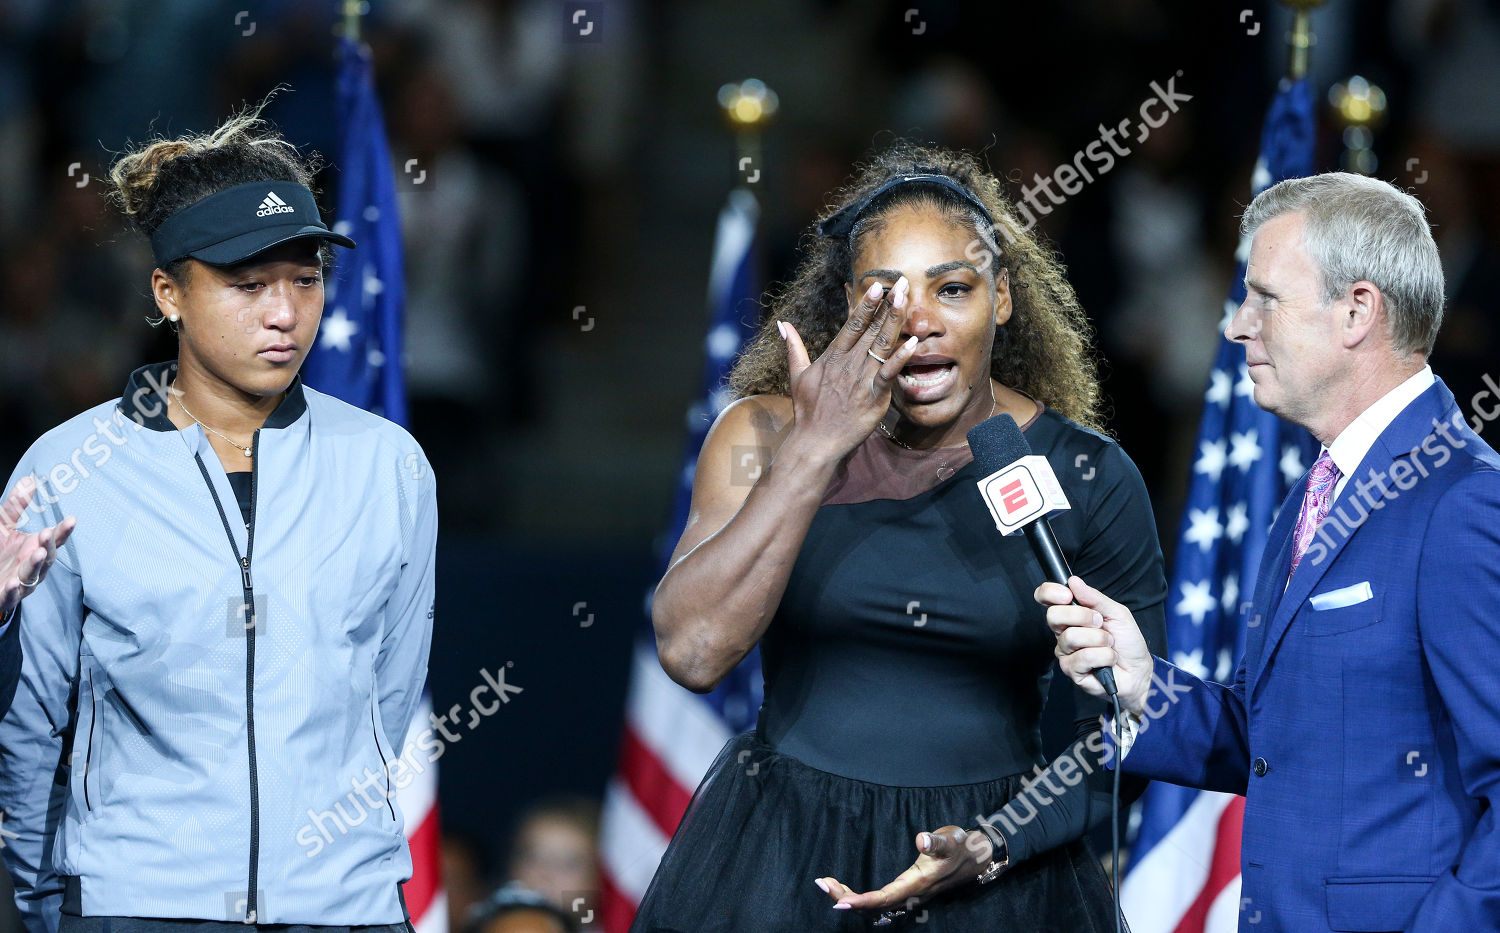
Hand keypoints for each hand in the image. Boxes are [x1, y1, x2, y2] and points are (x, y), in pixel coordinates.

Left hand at [0, 476, 76, 618]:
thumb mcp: (3, 524)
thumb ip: (16, 506)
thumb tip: (29, 480)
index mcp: (36, 548)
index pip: (54, 539)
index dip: (64, 531)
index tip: (72, 519)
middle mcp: (33, 566)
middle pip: (47, 557)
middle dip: (48, 545)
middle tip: (47, 533)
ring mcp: (21, 583)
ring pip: (33, 576)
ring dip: (36, 565)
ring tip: (37, 552)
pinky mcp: (6, 595)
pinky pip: (11, 595)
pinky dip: (13, 590)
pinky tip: (13, 583)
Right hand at [780, 276, 919, 462]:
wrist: (815, 442)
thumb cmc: (807, 410)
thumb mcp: (797, 375)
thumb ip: (794, 347)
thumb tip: (783, 325)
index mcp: (832, 357)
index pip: (852, 324)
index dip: (866, 304)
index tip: (877, 286)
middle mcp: (847, 364)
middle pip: (871, 329)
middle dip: (887, 304)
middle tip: (902, 282)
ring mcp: (861, 380)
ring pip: (881, 345)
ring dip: (894, 321)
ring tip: (906, 300)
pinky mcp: (872, 398)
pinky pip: (888, 374)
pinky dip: (900, 358)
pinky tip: (912, 343)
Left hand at [815, 825, 991, 916]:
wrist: (975, 857)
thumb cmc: (960, 846)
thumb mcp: (950, 839)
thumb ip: (936, 841)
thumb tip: (922, 839)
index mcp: (917, 884)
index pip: (884, 898)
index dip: (861, 902)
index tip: (839, 901)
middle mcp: (911, 895)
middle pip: (874, 906)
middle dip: (847, 898)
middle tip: (823, 884)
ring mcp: (908, 896)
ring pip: (875, 906)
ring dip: (851, 898)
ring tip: (828, 884)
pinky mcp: (907, 892)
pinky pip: (879, 902)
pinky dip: (860, 898)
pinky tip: (847, 890)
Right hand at [1037, 575, 1153, 714]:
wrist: (1139, 670)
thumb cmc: (1127, 642)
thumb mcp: (1117, 613)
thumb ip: (1095, 598)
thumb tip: (1074, 581)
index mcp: (1072, 614)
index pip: (1046, 598)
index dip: (1050, 593)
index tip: (1067, 594)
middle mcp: (1064, 632)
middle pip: (1053, 616)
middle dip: (1082, 616)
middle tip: (1099, 622)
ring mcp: (1065, 652)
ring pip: (1071, 637)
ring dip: (1099, 639)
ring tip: (1108, 644)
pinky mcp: (1071, 670)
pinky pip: (1083, 657)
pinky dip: (1103, 656)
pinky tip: (1108, 660)